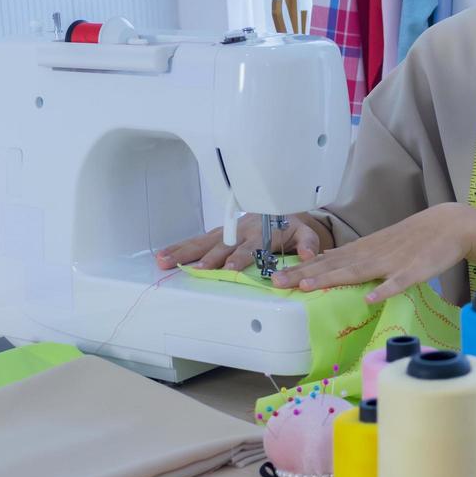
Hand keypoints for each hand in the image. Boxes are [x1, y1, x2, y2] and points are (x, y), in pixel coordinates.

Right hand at [154, 213, 334, 271]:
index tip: (230, 267)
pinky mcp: (219, 232)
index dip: (239, 256)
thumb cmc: (291, 225)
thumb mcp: (306, 233)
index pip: (250, 246)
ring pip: (204, 240)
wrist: (281, 208)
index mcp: (262, 232)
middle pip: (222, 244)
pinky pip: (199, 239)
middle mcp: (241, 230)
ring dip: (185, 251)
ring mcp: (227, 230)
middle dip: (209, 256)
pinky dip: (181, 247)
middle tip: (198, 268)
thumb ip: (309, 244)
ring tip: (165, 261)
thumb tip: (310, 255)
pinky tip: (165, 255)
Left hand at [271, 204, 472, 302]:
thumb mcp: (377, 244)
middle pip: (333, 267)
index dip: (300, 269)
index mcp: (362, 250)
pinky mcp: (413, 271)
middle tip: (276, 284)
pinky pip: (398, 283)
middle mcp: (370, 255)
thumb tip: (324, 262)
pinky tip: (371, 299)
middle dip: (303, 275)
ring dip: (331, 279)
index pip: (326, 261)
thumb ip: (352, 256)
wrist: (447, 225)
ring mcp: (391, 263)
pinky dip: (384, 290)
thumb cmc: (412, 238)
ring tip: (307, 287)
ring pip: (357, 272)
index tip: (275, 277)